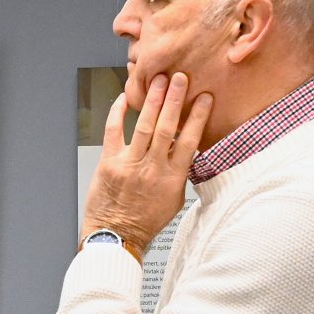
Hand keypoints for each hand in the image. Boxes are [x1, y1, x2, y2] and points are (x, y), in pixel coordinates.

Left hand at [79, 71, 213, 256]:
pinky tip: (124, 98)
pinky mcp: (109, 163)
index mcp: (172, 179)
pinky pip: (114, 131)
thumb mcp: (174, 200)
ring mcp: (130, 165)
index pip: (189, 141)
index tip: (204, 98)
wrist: (117, 235)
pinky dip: (118, 112)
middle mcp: (152, 169)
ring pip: (144, 126)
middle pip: (167, 127)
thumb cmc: (145, 221)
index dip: (198, 117)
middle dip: (175, 99)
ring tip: (159, 80)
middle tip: (181, 78)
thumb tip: (186, 150)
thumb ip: (180, 173)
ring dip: (152, 100)